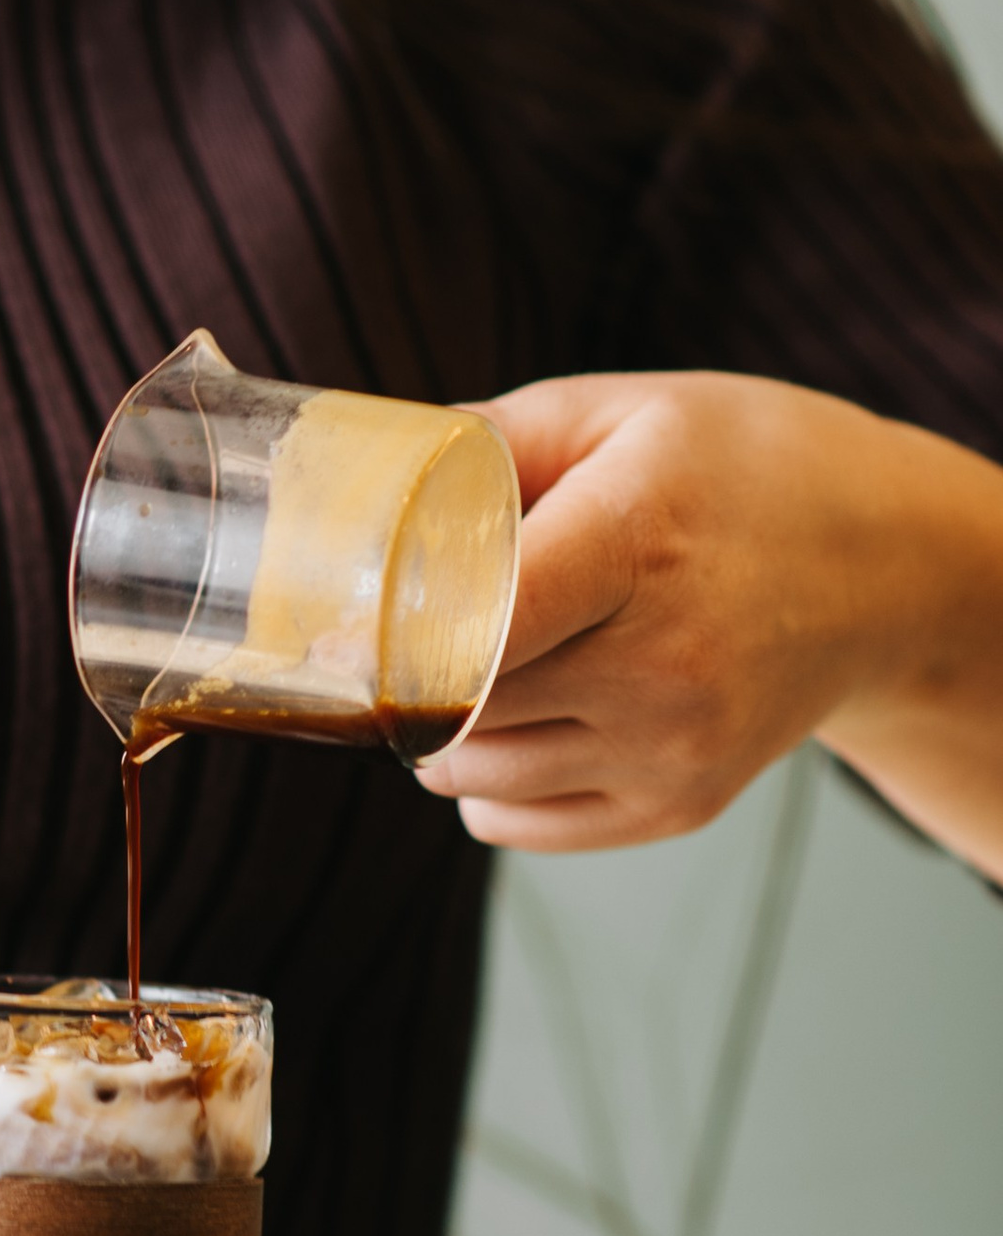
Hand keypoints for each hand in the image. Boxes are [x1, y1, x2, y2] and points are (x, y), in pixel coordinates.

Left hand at [417, 369, 1002, 871]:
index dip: (393, 643)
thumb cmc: (747, 474)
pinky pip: (516, 824)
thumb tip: (370, 477)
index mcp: (639, 541)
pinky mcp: (679, 804)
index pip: (484, 626)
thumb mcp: (625, 411)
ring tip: (472, 676)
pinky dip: (486, 786)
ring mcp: (673, 745)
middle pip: (462, 708)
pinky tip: (517, 725)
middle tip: (399, 642)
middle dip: (408, 682)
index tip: (347, 637)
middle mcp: (662, 659)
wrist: (888, 571)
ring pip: (476, 775)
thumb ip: (491, 440)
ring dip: (441, 736)